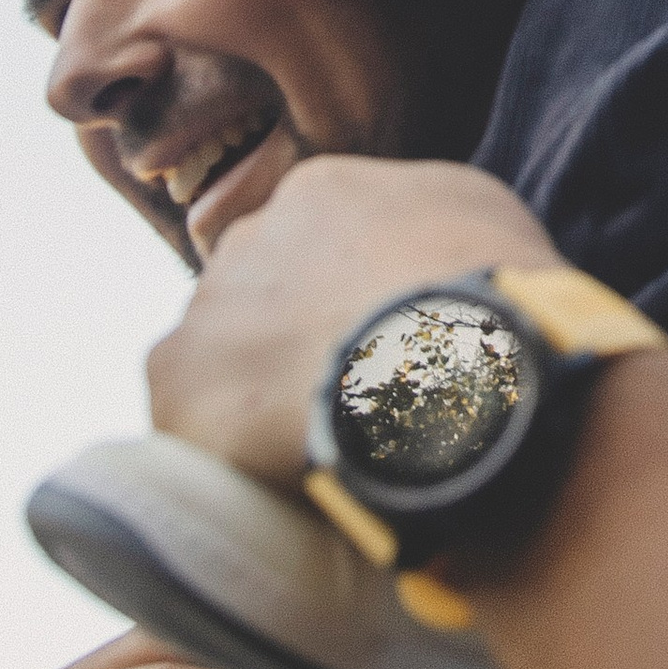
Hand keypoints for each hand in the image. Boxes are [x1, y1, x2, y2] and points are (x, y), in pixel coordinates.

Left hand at [146, 153, 561, 487]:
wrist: (446, 365)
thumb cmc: (489, 293)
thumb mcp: (486, 219)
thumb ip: (433, 222)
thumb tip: (421, 250)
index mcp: (322, 194)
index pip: (318, 242)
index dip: (348, 295)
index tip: (375, 339)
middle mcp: (251, 238)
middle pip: (261, 292)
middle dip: (294, 336)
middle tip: (346, 394)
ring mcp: (207, 309)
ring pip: (220, 352)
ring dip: (256, 390)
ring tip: (312, 443)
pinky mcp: (178, 384)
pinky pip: (187, 416)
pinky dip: (222, 445)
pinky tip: (268, 474)